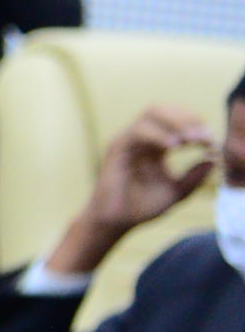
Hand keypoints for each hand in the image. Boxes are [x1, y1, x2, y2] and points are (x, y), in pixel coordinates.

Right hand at [49, 103, 213, 274]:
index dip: (194, 125)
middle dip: (186, 117)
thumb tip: (214, 160)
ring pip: (151, 114)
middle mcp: (140, 138)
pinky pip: (138, 131)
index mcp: (154, 144)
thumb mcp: (177, 191)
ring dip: (175, 123)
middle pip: (163, 110)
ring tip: (191, 140)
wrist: (117, 221)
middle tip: (202, 136)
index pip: (175, 120)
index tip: (210, 141)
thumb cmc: (142, 206)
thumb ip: (194, 176)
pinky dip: (157, 135)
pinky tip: (173, 146)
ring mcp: (127, 140)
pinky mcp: (117, 148)